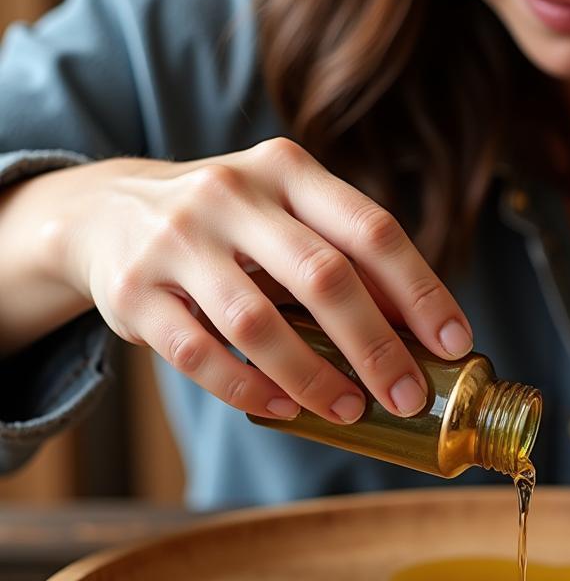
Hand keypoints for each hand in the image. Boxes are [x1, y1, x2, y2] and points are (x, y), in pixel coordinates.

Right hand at [40, 138, 474, 422]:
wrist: (104, 211)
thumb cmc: (229, 223)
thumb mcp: (286, 214)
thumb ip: (345, 256)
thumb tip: (421, 330)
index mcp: (287, 170)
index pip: (372, 230)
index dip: (421, 291)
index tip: (453, 344)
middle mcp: (231, 195)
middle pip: (323, 276)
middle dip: (377, 346)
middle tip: (409, 395)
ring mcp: (177, 241)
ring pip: (259, 322)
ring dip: (314, 376)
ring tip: (349, 409)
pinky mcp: (135, 292)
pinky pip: (199, 354)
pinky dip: (248, 388)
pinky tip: (283, 408)